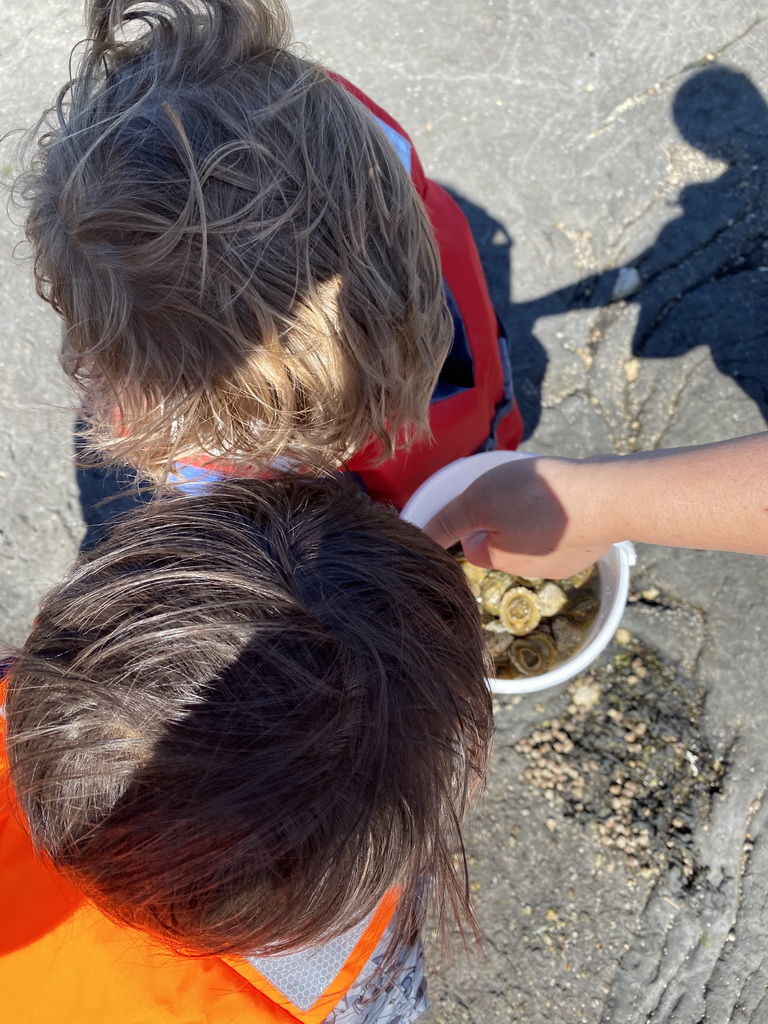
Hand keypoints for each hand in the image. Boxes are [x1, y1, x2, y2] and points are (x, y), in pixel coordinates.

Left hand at [422, 458, 611, 577]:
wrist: (608, 499)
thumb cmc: (539, 498)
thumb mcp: (480, 501)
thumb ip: (449, 521)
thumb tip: (421, 541)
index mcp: (501, 560)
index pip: (472, 549)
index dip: (472, 524)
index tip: (483, 503)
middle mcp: (532, 569)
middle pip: (506, 545)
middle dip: (506, 520)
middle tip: (515, 489)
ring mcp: (565, 560)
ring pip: (537, 538)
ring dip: (535, 517)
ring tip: (545, 490)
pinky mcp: (590, 546)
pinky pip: (566, 532)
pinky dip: (564, 517)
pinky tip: (570, 497)